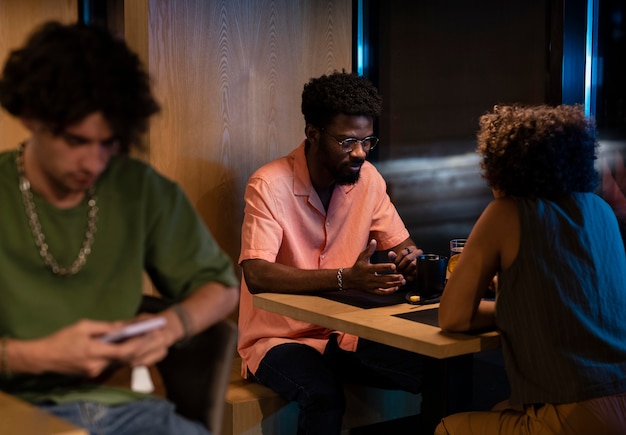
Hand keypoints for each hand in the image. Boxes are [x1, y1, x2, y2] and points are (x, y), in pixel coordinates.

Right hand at [28, 317, 170, 377]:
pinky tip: (125, 344)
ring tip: (141, 337)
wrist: (43, 357)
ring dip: (129, 350)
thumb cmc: (62, 338)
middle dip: (138, 346)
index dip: (139, 344)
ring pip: (118, 360)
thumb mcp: (83, 326)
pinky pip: (110, 362)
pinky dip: (118, 354)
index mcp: (95, 352)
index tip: (149, 334)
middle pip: (124, 357)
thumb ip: (104, 327)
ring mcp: (95, 371)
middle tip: (151, 334)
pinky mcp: (92, 373)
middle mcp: (97, 365)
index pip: (124, 351)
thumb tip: (122, 327)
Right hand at [345, 239, 405, 294]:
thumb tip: (374, 241)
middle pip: (383, 279)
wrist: (350, 279)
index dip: (386, 267)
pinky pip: (381, 293)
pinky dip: (389, 291)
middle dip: (393, 278)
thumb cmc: (357, 266)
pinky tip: (396, 288)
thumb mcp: (361, 257)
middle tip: (402, 276)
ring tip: (402, 281)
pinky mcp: (372, 291)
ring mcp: (371, 286)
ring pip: (384, 286)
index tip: (394, 266)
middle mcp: (369, 278)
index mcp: (367, 269)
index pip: (378, 268)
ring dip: (394, 284)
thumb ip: (369, 250)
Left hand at [388, 245, 421, 281]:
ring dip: (406, 270)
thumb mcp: (397, 259)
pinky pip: (417, 271)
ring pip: (413, 264)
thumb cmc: (402, 263)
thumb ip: (393, 256)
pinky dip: (411, 275)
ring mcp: (421, 260)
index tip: (394, 264)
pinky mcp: (422, 268)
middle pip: (408, 258)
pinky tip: (407, 276)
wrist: (411, 268)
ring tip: (402, 272)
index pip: (403, 253)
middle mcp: (418, 253)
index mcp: (411, 248)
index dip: (397, 260)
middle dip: (401, 266)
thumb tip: (390, 253)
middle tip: (398, 270)